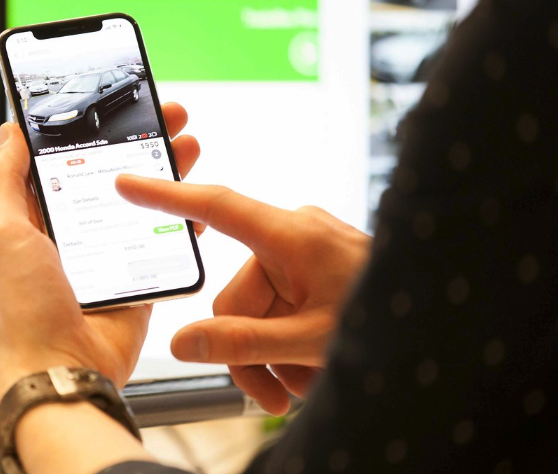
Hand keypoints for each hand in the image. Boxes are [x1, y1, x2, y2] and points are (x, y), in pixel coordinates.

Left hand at [0, 103, 200, 398]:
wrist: (64, 369)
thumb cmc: (24, 311)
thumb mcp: (2, 234)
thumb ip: (4, 181)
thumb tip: (10, 135)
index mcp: (31, 219)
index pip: (60, 159)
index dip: (86, 130)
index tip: (111, 104)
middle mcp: (68, 233)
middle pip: (108, 173)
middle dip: (139, 141)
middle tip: (165, 114)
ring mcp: (105, 254)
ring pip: (140, 200)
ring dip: (166, 169)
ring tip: (188, 143)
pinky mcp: (135, 276)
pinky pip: (161, 239)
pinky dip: (181, 218)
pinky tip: (195, 198)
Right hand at [115, 179, 370, 414]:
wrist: (446, 325)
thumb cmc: (390, 321)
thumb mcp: (306, 343)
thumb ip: (238, 343)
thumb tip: (184, 342)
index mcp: (291, 234)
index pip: (215, 207)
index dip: (166, 196)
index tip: (128, 182)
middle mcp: (294, 235)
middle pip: (234, 295)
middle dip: (247, 349)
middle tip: (271, 393)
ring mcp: (307, 252)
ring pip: (255, 309)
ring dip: (269, 355)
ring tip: (299, 387)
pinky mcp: (317, 269)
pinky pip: (279, 305)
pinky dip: (285, 343)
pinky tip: (306, 370)